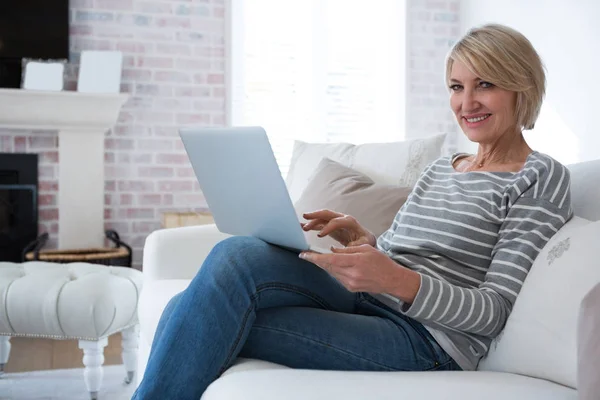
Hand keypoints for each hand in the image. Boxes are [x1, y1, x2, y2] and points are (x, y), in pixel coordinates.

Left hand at [299, 245, 419, 302]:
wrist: (392, 280)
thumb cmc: (381, 261)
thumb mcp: (366, 249)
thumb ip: (347, 250)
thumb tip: (331, 250)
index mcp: (356, 262)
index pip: (330, 259)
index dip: (315, 258)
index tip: (303, 255)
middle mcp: (352, 274)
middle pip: (328, 266)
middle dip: (316, 260)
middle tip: (306, 254)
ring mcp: (351, 283)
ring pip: (331, 272)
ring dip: (325, 265)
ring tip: (318, 258)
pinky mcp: (351, 288)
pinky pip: (337, 277)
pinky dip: (334, 271)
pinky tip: (334, 266)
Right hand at [301, 209, 376, 246]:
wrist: (365, 239)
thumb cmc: (365, 241)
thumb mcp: (365, 243)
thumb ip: (357, 244)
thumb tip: (348, 246)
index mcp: (350, 222)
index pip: (337, 222)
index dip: (328, 227)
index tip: (320, 236)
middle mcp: (342, 218)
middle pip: (327, 214)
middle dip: (316, 215)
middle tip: (305, 217)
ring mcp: (335, 221)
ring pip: (322, 218)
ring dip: (312, 220)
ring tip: (301, 226)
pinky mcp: (331, 225)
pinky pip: (320, 223)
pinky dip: (312, 224)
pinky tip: (302, 225)